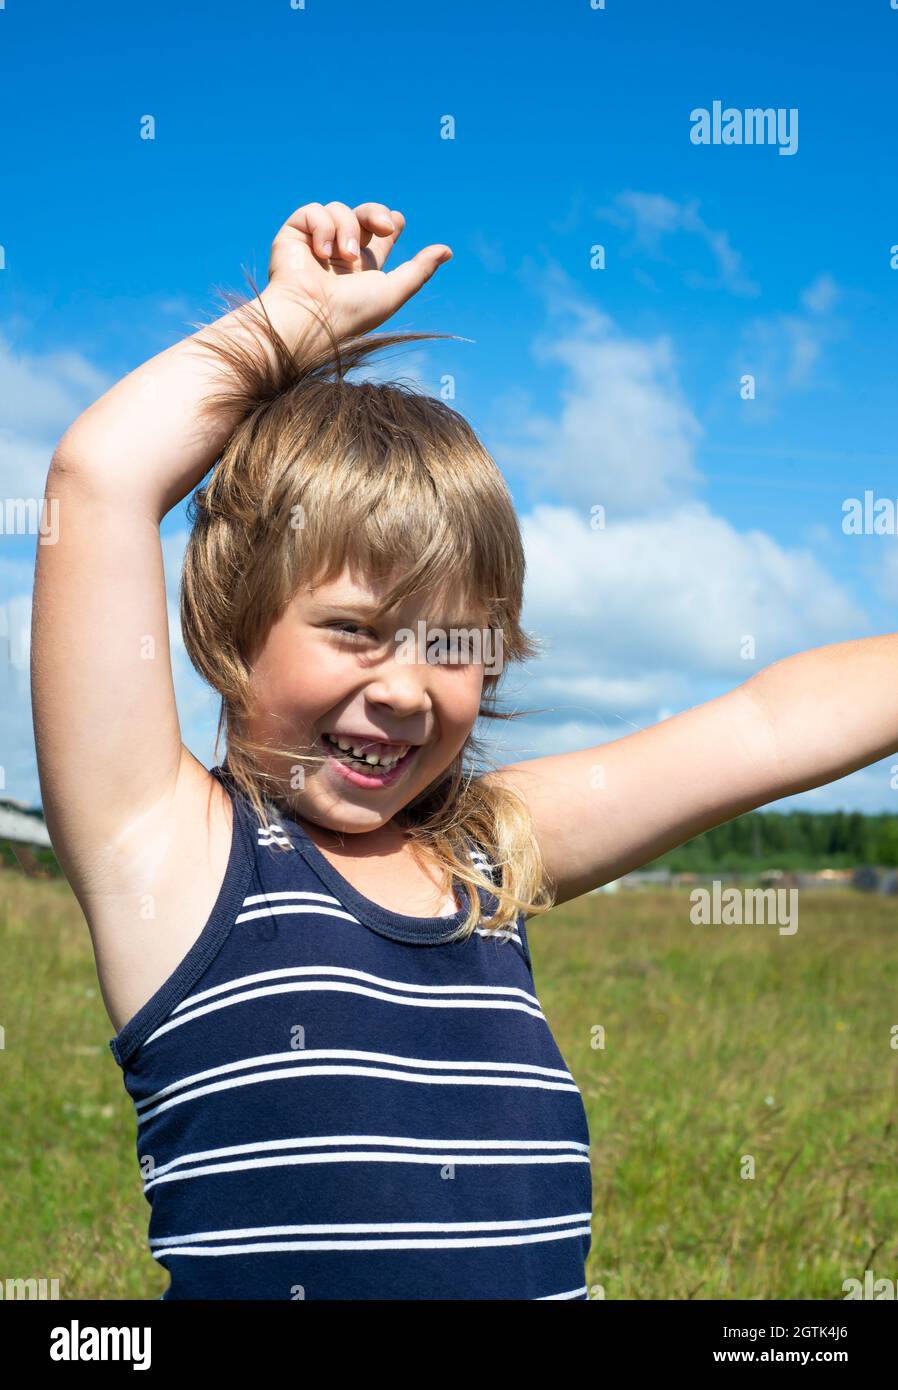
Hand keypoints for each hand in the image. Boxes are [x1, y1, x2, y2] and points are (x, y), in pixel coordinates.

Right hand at [262, 200, 451, 341]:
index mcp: (362, 268)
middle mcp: (339, 254)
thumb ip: (419, 270)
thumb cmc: (352, 311)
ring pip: (339, 210)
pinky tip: (322, 252)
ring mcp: (316, 243)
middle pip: (363, 215)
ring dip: (347, 230)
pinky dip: (323, 227)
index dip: (387, 223)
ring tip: (344, 258)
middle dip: (376, 213)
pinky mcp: (294, 234)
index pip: (377, 237)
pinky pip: (313, 211)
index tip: (397, 221)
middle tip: (385, 225)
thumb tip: (448, 250)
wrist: (310, 316)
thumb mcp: (393, 292)